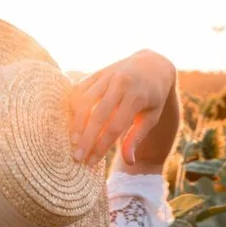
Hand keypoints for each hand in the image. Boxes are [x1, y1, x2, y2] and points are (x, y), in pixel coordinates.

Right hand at [69, 50, 175, 165]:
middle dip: (86, 139)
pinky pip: (79, 90)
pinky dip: (74, 106)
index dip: (101, 146)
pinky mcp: (97, 73)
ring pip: (85, 102)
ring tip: (73, 141)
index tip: (91, 162)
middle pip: (98, 116)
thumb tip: (129, 162)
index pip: (115, 127)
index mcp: (137, 97)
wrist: (152, 64)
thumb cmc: (152, 96)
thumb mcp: (151, 117)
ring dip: (76, 123)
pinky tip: (73, 122)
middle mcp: (121, 84)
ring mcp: (107, 76)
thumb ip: (137, 138)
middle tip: (76, 157)